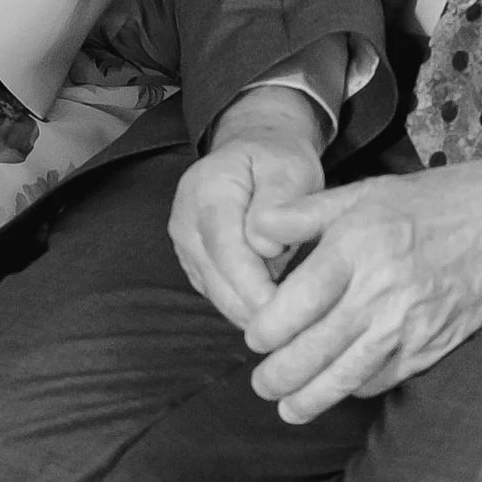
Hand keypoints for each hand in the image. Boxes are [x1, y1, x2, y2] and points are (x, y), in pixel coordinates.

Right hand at [170, 88, 329, 328]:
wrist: (252, 153)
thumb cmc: (276, 161)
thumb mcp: (288, 166)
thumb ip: (278, 201)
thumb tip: (263, 247)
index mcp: (206, 190)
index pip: (223, 246)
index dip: (250, 282)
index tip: (281, 307)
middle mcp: (186, 221)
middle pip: (215, 277)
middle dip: (253, 306)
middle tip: (296, 328)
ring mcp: (186, 246)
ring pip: (216, 293)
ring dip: (250, 310)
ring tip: (291, 321)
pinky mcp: (195, 265)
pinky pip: (219, 295)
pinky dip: (245, 306)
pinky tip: (274, 312)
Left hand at [239, 155, 481, 425]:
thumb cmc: (433, 202)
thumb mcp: (362, 192)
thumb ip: (301, 213)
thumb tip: (252, 232)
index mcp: (354, 248)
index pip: (291, 307)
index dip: (263, 331)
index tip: (255, 337)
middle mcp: (378, 291)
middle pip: (311, 351)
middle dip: (276, 376)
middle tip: (262, 383)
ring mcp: (408, 325)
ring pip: (344, 378)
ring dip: (308, 400)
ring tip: (287, 408)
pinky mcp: (432, 347)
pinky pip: (382, 380)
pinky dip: (355, 390)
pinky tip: (340, 389)